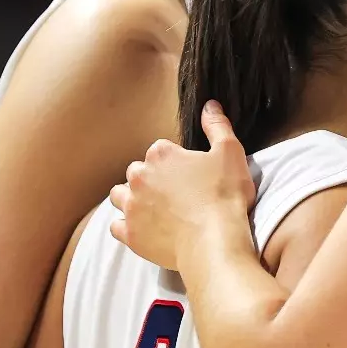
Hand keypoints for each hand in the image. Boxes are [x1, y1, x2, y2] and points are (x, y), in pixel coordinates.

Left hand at [110, 101, 256, 270]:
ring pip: (119, 196)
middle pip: (137, 172)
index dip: (176, 163)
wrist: (215, 242)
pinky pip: (116, 226)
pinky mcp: (130, 234)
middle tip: (174, 194)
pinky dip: (126, 227)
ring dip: (131, 199)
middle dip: (150, 179)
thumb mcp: (230, 153)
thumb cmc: (224, 196)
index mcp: (160, 154)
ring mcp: (131, 206)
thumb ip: (217, 126)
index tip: (190, 177)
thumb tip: (210, 105)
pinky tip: (143, 229)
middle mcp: (139, 176)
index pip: (160, 151)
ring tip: (153, 209)